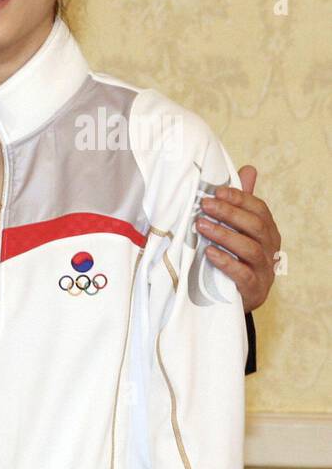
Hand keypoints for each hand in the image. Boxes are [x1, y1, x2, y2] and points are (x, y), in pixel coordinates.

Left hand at [197, 166, 280, 313]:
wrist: (237, 299)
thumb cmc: (236, 258)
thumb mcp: (238, 230)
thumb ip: (241, 204)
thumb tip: (248, 169)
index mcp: (267, 231)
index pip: (258, 209)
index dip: (239, 198)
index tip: (216, 190)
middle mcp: (269, 248)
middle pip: (254, 226)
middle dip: (229, 213)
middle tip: (203, 205)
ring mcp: (263, 269)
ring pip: (249, 248)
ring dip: (224, 234)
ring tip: (200, 226)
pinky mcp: (253, 288)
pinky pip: (242, 273)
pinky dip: (226, 262)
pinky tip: (209, 253)